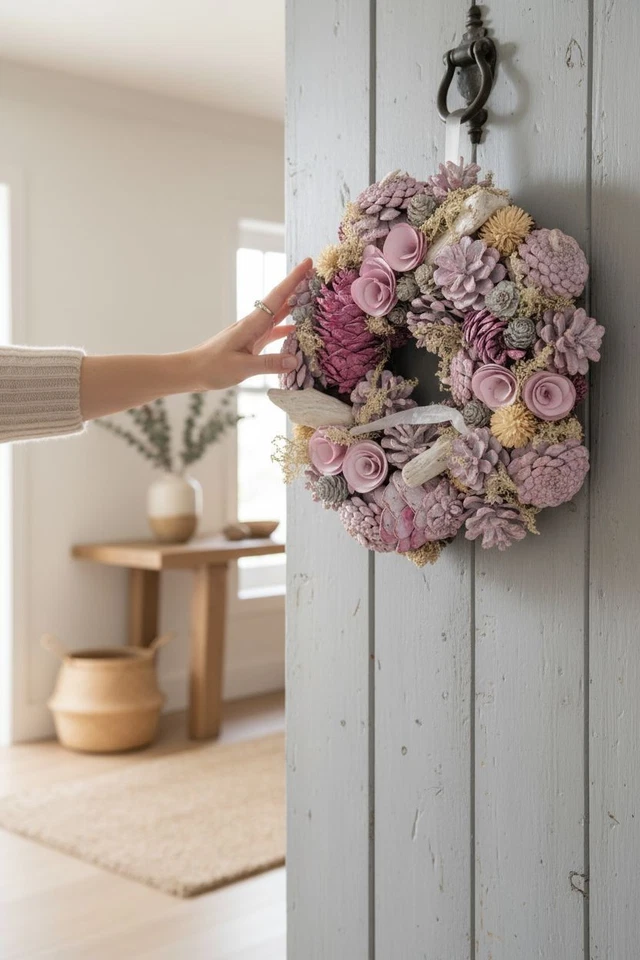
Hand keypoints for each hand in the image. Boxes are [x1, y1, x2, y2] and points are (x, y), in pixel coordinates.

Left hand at [190, 258, 312, 389]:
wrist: (191, 370)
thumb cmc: (212, 367)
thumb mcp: (242, 367)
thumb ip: (269, 363)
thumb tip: (295, 360)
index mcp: (252, 324)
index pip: (278, 297)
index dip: (294, 280)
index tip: (308, 263)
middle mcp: (254, 324)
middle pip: (280, 301)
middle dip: (298, 287)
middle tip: (317, 276)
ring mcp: (252, 333)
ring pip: (278, 315)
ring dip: (294, 306)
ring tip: (312, 299)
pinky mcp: (251, 343)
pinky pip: (273, 331)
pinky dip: (286, 329)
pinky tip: (296, 331)